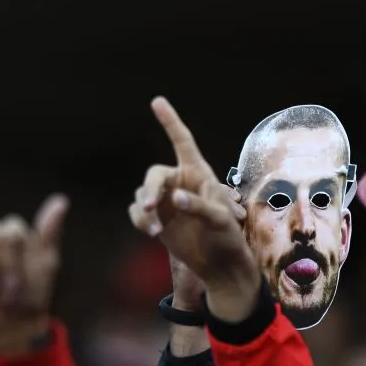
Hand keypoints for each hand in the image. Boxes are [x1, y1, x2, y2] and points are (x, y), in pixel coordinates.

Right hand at [0, 195, 67, 353]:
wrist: (17, 319)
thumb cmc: (35, 289)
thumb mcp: (48, 263)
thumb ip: (50, 232)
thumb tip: (61, 200)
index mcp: (14, 229)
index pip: (11, 232)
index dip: (13, 261)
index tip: (18, 284)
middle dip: (2, 273)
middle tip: (10, 295)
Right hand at [128, 98, 256, 301]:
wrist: (219, 264)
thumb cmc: (228, 237)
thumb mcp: (221, 219)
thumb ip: (199, 206)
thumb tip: (174, 199)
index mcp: (199, 173)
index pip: (183, 142)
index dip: (170, 122)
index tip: (157, 101)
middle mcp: (180, 182)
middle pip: (155, 175)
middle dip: (149, 190)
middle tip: (149, 206)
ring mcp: (165, 201)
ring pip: (142, 194)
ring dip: (145, 210)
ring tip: (156, 231)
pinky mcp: (156, 219)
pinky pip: (138, 212)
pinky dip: (141, 221)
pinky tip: (154, 234)